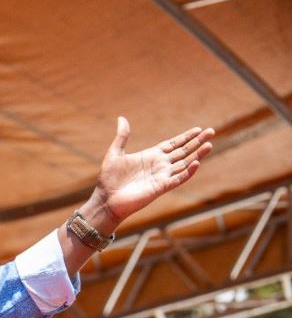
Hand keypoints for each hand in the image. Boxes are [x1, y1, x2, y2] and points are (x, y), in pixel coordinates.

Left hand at [92, 117, 214, 224]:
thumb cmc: (109, 179)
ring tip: (209, 145)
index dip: (185, 137)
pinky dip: (187, 172)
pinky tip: (196, 163)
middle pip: (182, 152)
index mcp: (150, 156)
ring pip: (184, 164)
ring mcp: (161, 176)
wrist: (105, 199)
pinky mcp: (160, 187)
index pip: (173, 145)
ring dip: (197, 155)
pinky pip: (177, 179)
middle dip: (197, 142)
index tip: (198, 129)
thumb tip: (122, 118)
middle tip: (211, 132)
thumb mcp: (115, 153)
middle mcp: (159, 166)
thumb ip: (122, 136)